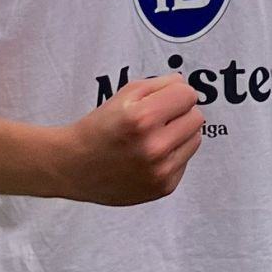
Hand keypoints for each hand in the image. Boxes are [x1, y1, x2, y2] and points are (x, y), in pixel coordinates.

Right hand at [59, 75, 203, 205]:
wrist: (74, 167)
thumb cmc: (99, 128)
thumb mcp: (124, 95)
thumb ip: (160, 85)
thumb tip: (187, 86)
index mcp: (142, 118)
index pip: (188, 95)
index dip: (175, 93)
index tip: (162, 100)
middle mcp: (154, 147)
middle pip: (196, 117)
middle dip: (179, 114)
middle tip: (156, 119)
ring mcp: (161, 171)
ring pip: (196, 139)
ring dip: (180, 134)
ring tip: (153, 137)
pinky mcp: (164, 187)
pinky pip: (185, 161)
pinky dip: (173, 156)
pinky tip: (150, 157)